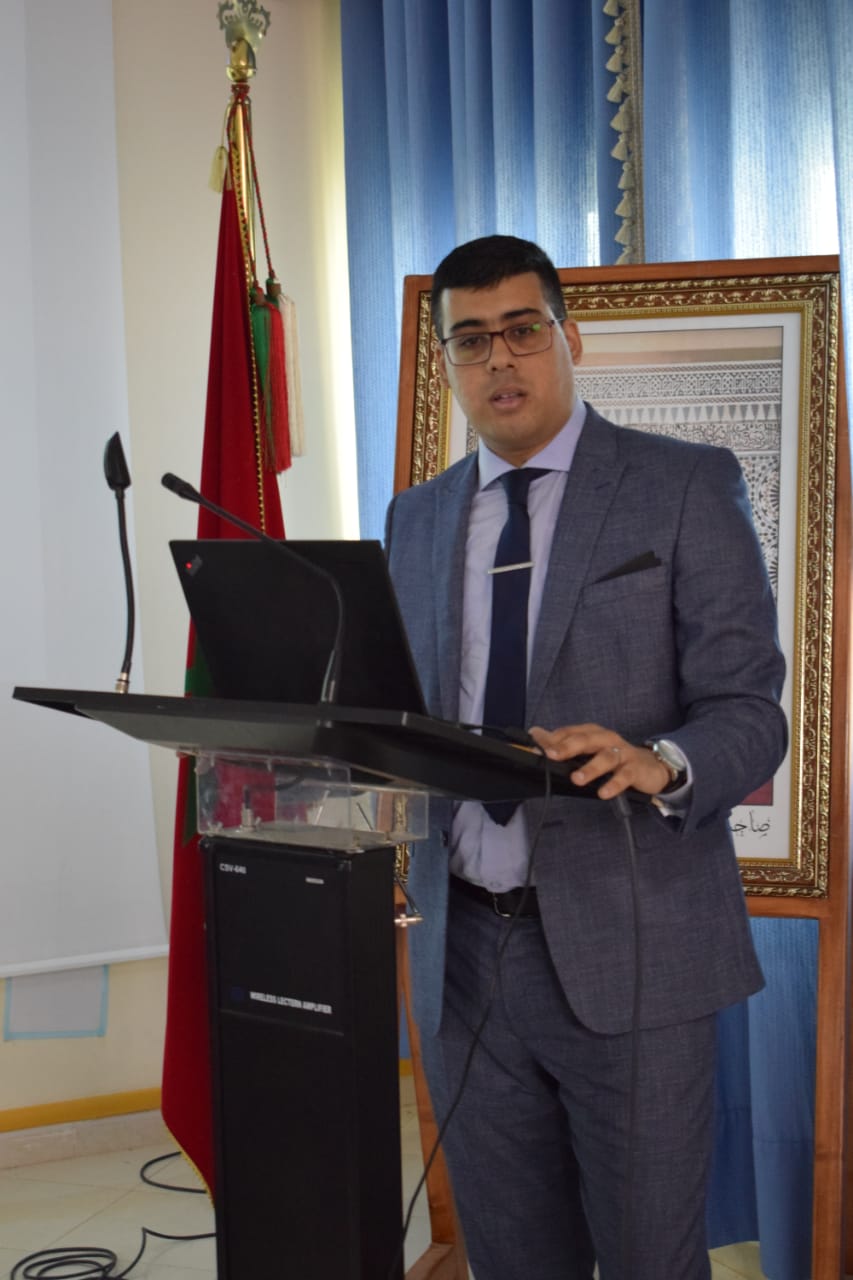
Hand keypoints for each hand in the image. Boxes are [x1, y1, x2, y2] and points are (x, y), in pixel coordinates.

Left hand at [527, 722, 670, 798]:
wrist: (650, 766)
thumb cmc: (614, 757)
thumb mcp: (588, 750)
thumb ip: (563, 744)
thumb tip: (535, 735)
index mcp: (593, 733)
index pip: (570, 732)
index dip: (553, 739)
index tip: (536, 746)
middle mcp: (607, 739)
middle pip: (586, 739)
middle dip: (568, 746)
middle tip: (552, 755)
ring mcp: (622, 753)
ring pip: (606, 757)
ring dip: (591, 768)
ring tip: (577, 779)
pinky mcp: (635, 768)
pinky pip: (624, 776)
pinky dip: (613, 784)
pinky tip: (603, 793)